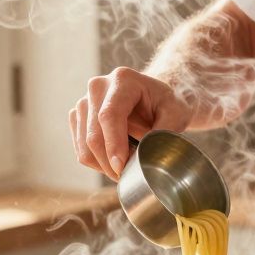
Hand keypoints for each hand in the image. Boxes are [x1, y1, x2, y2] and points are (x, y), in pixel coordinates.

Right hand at [69, 67, 194, 179]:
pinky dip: (99, 162)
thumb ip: (163, 132)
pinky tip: (118, 157)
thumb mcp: (177, 114)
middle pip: (93, 134)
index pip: (109, 115)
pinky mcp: (77, 117)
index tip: (122, 167)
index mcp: (123, 80)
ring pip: (85, 147)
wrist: (154, 97)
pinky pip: (82, 150)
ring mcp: (84, 102)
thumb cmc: (167, 105)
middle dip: (110, 163)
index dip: (114, 144)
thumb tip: (146, 156)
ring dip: (106, 164)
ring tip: (129, 163)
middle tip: (132, 174)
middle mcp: (98, 87)